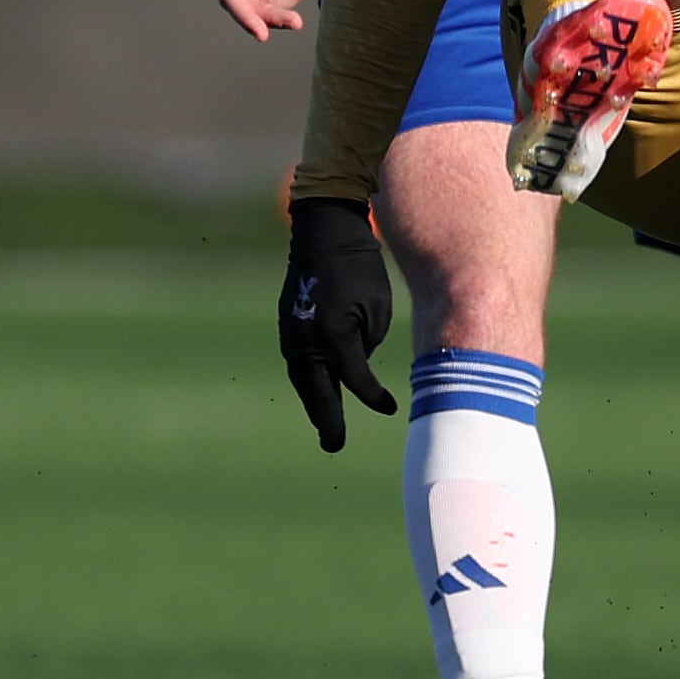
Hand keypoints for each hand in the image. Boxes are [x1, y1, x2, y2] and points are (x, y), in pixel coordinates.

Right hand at [280, 195, 395, 450]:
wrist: (324, 233)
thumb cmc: (360, 267)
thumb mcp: (377, 307)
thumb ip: (365, 344)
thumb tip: (352, 366)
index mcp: (334, 335)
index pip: (355, 380)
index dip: (374, 397)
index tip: (391, 408)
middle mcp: (307, 340)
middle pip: (318, 392)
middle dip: (328, 420)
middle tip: (334, 445)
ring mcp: (291, 333)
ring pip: (303, 379)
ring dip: (315, 403)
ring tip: (326, 424)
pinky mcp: (287, 324)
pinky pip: (298, 362)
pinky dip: (308, 380)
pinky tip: (317, 390)